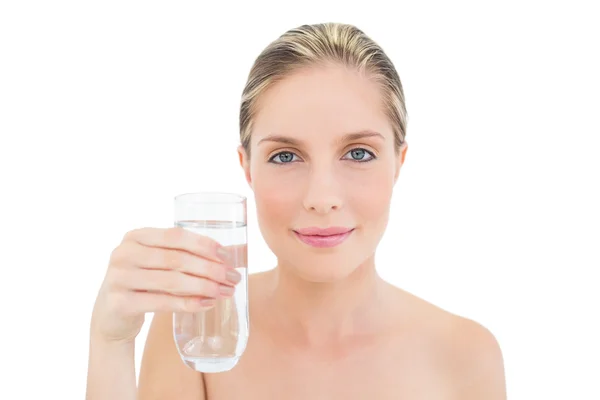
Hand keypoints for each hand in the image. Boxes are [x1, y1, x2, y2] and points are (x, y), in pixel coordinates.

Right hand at [90, 227, 240, 343]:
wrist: (111, 316)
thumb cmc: (144, 283)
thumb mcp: (157, 262)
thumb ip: (187, 254)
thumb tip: (236, 250)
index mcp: (135, 236)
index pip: (175, 236)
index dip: (204, 244)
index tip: (227, 256)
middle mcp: (124, 253)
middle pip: (176, 259)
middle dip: (210, 268)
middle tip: (233, 278)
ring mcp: (119, 278)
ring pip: (171, 281)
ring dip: (203, 287)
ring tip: (225, 292)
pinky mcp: (120, 303)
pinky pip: (161, 302)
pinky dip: (188, 303)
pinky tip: (207, 304)